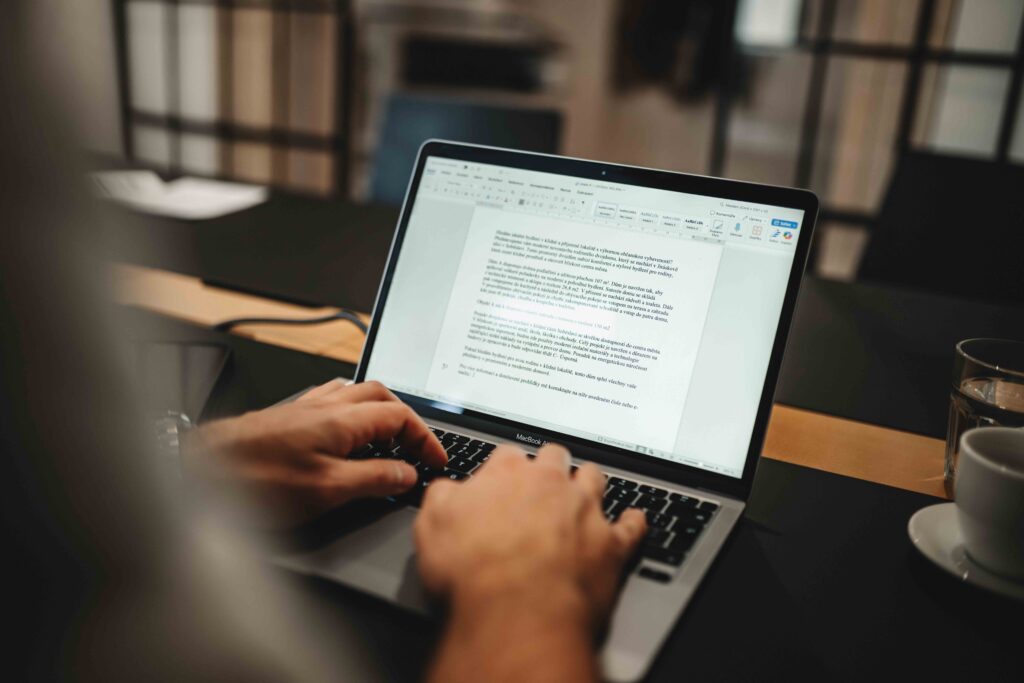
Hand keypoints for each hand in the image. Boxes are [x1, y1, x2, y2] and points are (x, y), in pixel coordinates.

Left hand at [183, 379, 446, 526]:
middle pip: (382, 396)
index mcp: (342, 419)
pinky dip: (352, 413)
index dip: (425, 438)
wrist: (196, 472)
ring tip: (390, 439)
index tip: (436, 461)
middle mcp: (324, 404)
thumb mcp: (326, 490)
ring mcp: (304, 408)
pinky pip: (331, 401)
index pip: (400, 416)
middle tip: (419, 448)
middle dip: (408, 419)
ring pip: (356, 394)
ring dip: (381, 411)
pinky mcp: (286, 417)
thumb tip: (407, 474)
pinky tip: (345, 432)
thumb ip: (373, 479)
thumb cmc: (253, 481)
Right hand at [415, 443, 645, 634]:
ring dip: (589, 483)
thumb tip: (448, 489)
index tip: (500, 481)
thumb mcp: (432, 525)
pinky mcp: (611, 545)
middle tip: (542, 481)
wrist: (517, 611)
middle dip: (550, 466)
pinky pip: (631, 526)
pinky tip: (633, 519)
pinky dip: (632, 522)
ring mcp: (585, 511)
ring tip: (584, 487)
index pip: (508, 455)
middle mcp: (551, 483)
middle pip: (556, 457)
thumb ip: (442, 497)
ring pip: (594, 479)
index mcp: (507, 473)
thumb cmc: (473, 571)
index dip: (503, 470)